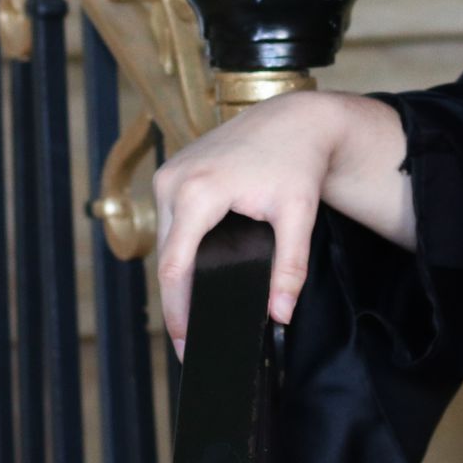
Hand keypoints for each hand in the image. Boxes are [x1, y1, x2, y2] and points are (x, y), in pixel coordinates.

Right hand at [152, 91, 340, 357]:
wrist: (295, 118)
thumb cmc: (297, 161)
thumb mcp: (299, 215)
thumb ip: (290, 267)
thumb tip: (280, 313)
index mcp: (197, 192)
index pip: (174, 267)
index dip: (177, 311)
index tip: (186, 344)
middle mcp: (173, 181)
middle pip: (166, 257)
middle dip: (177, 300)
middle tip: (192, 340)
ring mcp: (169, 173)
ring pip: (164, 240)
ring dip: (176, 274)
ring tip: (192, 313)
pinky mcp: (173, 171)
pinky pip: (169, 220)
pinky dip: (178, 247)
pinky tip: (192, 272)